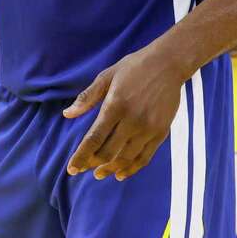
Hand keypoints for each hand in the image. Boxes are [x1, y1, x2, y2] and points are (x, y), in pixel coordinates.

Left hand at [63, 43, 186, 180]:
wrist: (169, 63)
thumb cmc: (135, 67)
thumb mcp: (107, 76)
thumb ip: (87, 97)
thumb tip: (67, 114)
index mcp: (115, 105)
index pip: (94, 139)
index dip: (81, 156)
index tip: (71, 169)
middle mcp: (132, 120)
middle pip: (108, 152)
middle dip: (92, 164)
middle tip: (84, 169)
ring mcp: (148, 128)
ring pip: (125, 158)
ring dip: (110, 169)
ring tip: (100, 173)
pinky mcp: (161, 132)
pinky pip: (144, 157)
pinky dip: (131, 168)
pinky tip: (121, 173)